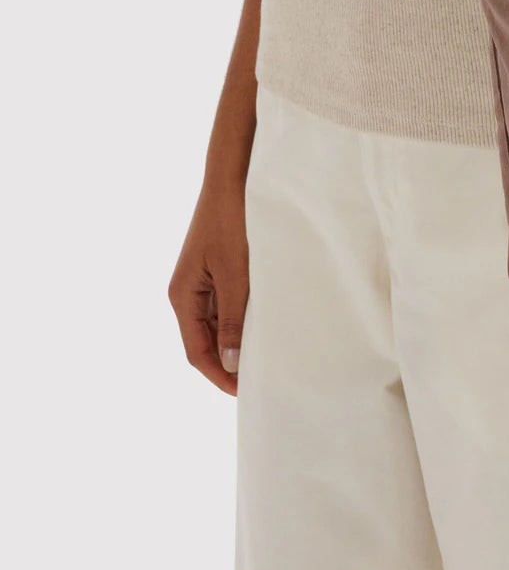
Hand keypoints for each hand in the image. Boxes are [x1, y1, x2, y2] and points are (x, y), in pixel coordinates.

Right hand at [167, 177, 248, 395]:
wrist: (233, 178)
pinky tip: (263, 324)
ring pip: (217, 324)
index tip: (246, 392)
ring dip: (236, 341)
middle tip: (260, 380)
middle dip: (228, 363)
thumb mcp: (236, 274)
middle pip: (205, 341)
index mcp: (183, 296)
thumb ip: (233, 319)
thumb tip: (232, 364)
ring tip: (265, 357)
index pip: (197, 351)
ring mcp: (201, 281)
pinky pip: (225, 304)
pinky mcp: (216, 269)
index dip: (220, 375)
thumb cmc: (232, 222)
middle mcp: (187, 292)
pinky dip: (241, 319)